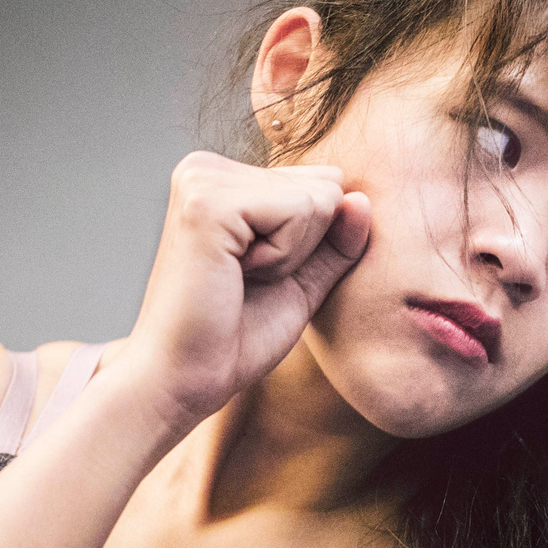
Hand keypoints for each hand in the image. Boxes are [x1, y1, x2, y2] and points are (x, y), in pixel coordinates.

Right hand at [117, 151, 373, 425]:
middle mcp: (206, 167)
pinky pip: (300, 211)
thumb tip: (362, 199)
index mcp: (223, 179)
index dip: (309, 246)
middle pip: (324, 188)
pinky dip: (284, 258)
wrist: (184, 380)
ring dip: (292, 257)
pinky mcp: (208, 201)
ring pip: (317, 199)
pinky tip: (238, 276)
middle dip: (304, 248)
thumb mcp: (302, 283)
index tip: (256, 276)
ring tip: (239, 280)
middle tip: (249, 281)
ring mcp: (202, 178)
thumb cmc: (235, 338)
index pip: (321, 186)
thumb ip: (335, 241)